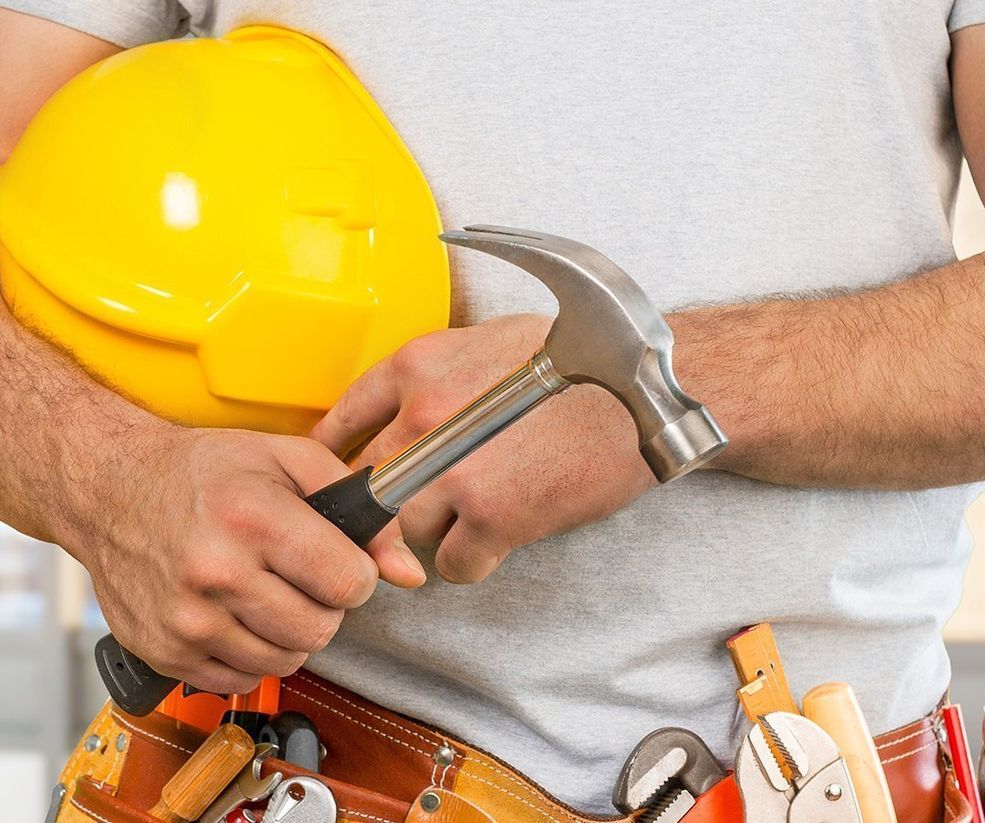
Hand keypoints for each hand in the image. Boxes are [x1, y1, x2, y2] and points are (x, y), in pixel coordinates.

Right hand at [61, 427, 418, 693]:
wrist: (107, 488)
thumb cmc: (194, 471)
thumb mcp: (283, 459)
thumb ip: (355, 506)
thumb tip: (406, 570)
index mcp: (251, 518)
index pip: (348, 583)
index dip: (352, 573)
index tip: (334, 562)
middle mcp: (215, 572)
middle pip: (321, 629)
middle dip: (322, 605)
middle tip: (295, 576)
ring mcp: (187, 619)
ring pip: (285, 660)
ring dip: (286, 632)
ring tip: (260, 592)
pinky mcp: (166, 651)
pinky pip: (240, 679)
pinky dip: (247, 653)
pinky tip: (230, 614)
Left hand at [310, 314, 655, 583]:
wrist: (649, 394)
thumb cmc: (583, 363)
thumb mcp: (488, 341)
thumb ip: (433, 377)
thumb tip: (395, 415)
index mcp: (417, 365)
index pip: (343, 420)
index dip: (335, 457)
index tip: (336, 479)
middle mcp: (423, 414)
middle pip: (368, 484)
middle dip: (389, 501)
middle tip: (420, 506)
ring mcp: (453, 468)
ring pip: (403, 529)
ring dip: (432, 533)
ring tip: (474, 515)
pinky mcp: (491, 516)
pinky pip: (450, 563)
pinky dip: (471, 561)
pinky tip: (498, 539)